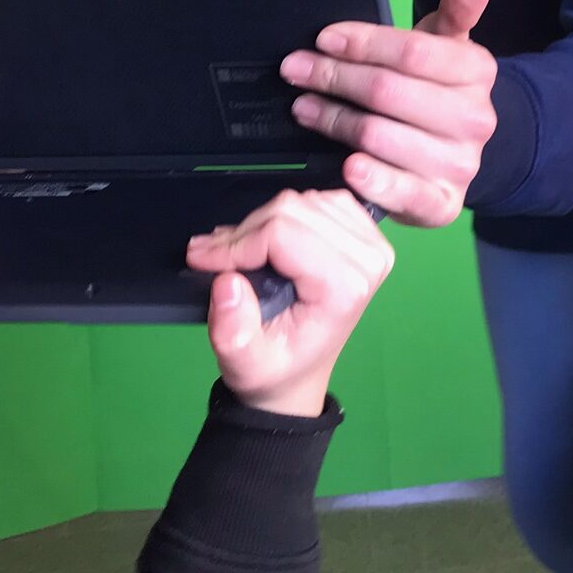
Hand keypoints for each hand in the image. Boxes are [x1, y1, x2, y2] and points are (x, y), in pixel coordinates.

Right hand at [185, 188, 393, 416]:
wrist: (299, 373)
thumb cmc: (274, 369)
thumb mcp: (245, 365)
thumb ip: (233, 331)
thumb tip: (227, 283)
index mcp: (345, 288)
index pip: (283, 233)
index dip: (237, 242)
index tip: (201, 259)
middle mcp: (368, 258)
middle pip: (293, 209)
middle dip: (244, 231)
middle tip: (210, 255)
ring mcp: (372, 241)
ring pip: (304, 200)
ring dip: (262, 221)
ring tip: (234, 251)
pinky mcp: (364, 232)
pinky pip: (322, 198)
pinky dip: (288, 212)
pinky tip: (267, 238)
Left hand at [278, 0, 497, 228]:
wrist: (458, 153)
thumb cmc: (437, 89)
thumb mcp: (445, 46)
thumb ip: (457, 12)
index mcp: (477, 71)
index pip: (412, 51)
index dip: (363, 43)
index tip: (323, 38)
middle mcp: (476, 118)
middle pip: (388, 92)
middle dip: (334, 77)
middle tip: (295, 69)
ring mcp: (461, 164)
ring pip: (380, 136)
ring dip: (332, 120)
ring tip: (303, 108)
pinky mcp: (443, 204)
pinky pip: (403, 192)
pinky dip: (372, 180)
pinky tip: (347, 166)